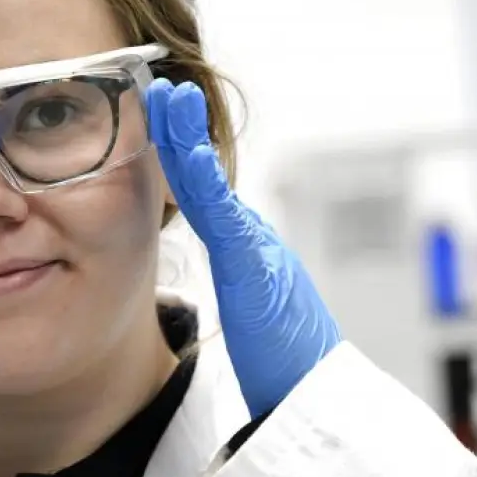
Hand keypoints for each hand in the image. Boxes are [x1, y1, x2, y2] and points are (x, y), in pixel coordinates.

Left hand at [147, 79, 340, 417]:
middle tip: (162, 86)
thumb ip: (234, 260)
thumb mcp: (250, 295)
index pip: (198, 187)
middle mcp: (248, 237)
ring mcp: (254, 248)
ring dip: (189, 138)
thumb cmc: (286, 351)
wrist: (317, 391)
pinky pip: (225, 221)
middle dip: (181, 127)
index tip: (160, 108)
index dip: (178, 146)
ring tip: (173, 98)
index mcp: (241, 243)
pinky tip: (189, 153)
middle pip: (204, 173)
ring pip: (211, 186)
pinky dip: (206, 184)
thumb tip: (220, 231)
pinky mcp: (255, 270)